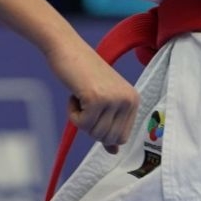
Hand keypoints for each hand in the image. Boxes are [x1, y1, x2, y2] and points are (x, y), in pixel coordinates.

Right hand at [49, 38, 138, 152]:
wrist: (67, 48)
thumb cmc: (82, 73)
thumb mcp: (102, 100)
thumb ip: (110, 125)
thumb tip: (114, 152)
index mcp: (134, 100)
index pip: (122, 138)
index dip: (103, 131)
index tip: (94, 111)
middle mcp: (128, 99)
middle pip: (108, 138)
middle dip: (91, 126)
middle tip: (85, 103)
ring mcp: (113, 99)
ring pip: (95, 133)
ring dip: (81, 119)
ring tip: (81, 96)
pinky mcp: (96, 98)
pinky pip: (82, 125)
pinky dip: (73, 115)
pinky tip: (74, 95)